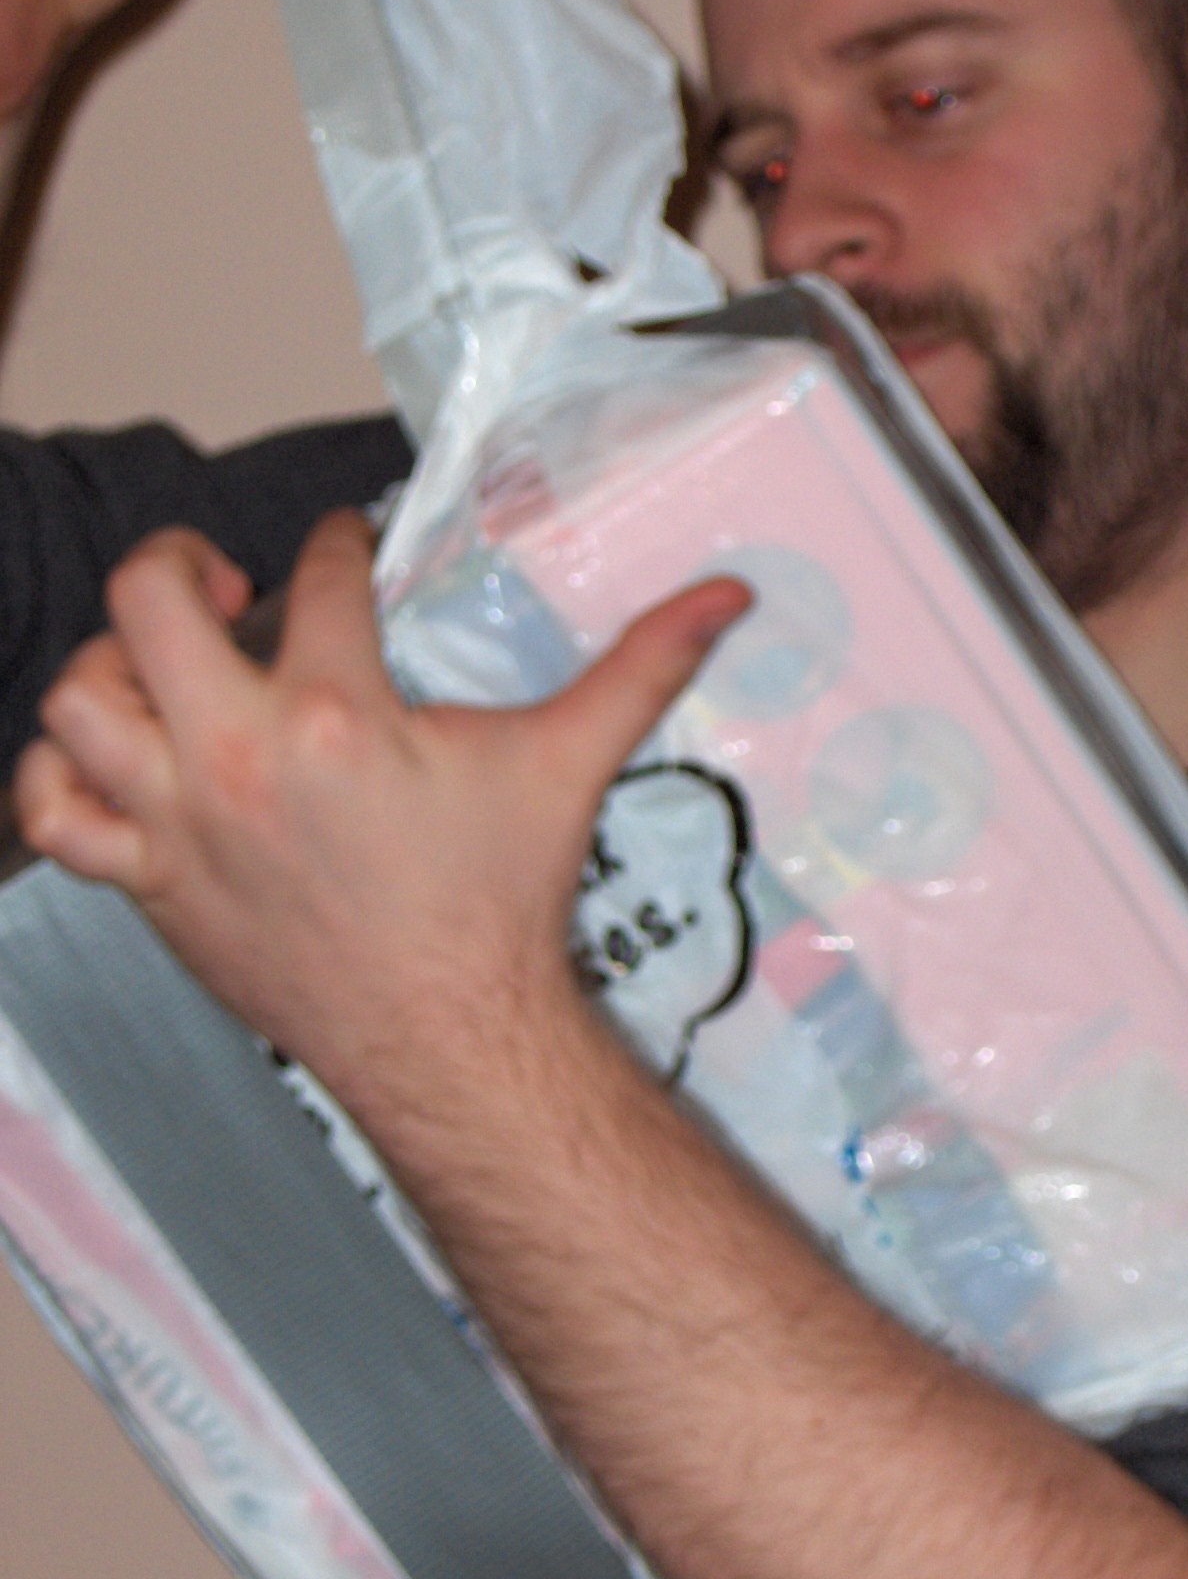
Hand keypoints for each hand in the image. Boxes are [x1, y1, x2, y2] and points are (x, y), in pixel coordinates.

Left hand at [14, 513, 749, 1130]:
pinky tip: (112, 758)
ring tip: (164, 663)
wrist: (451, 1033)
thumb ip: (644, 667)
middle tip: (225, 578)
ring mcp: (181, 823)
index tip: (344, 548)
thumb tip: (729, 594)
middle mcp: (239, 756)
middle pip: (148, 602)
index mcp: (338, 713)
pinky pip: (52, 814)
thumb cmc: (499, 900)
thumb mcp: (570, 765)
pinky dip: (58, 776)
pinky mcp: (152, 882)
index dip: (334, 544)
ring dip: (113, 663)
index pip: (316, 575)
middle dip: (181, 562)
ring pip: (81, 699)